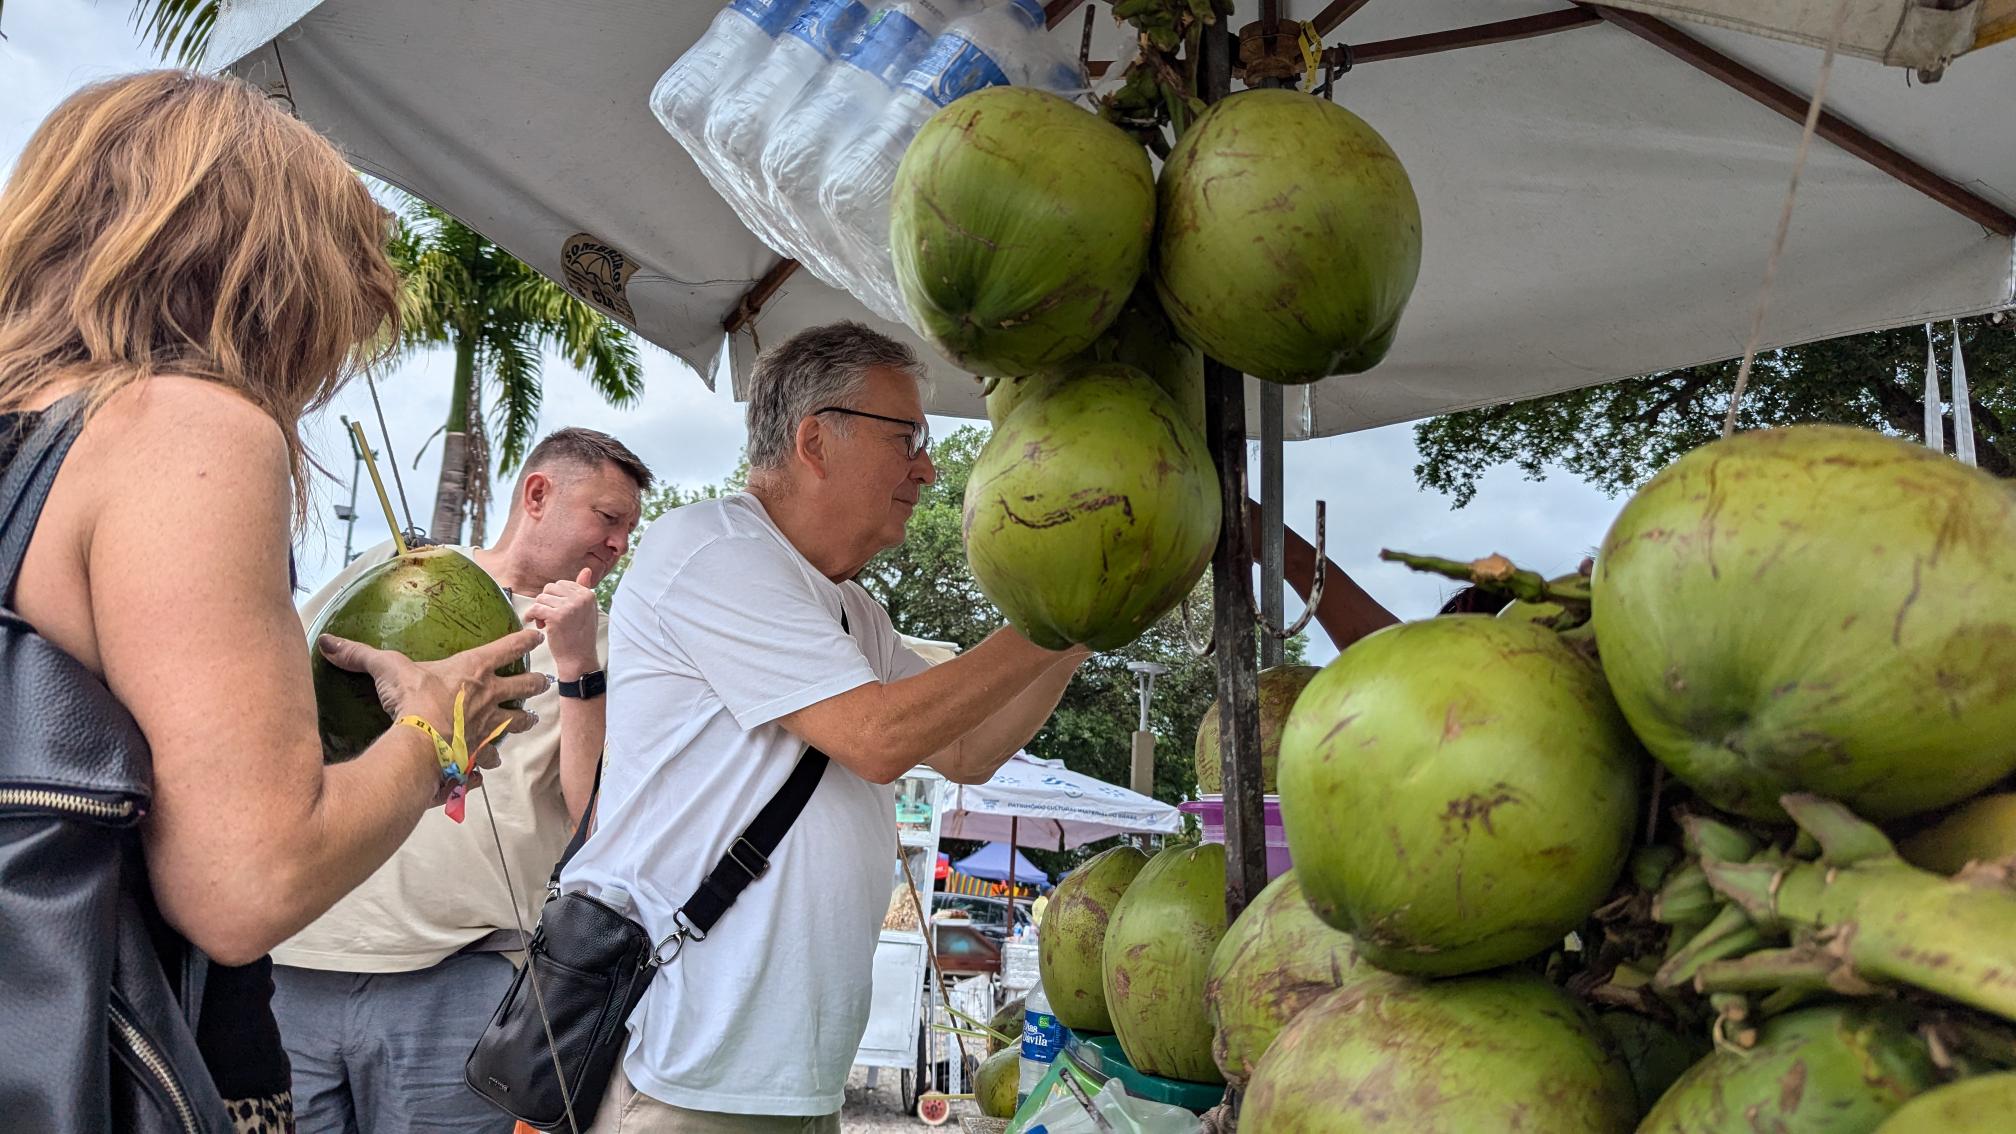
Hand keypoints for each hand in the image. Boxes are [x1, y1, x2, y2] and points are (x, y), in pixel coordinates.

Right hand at [318, 628, 550, 804]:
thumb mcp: (387, 670)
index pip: (507, 647)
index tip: (538, 634)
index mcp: (474, 670)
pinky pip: (491, 760)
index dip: (524, 639)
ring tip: (527, 722)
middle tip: (541, 683)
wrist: (422, 744)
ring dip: (523, 722)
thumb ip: (360, 655)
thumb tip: (328, 640)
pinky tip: (488, 767)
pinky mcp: (482, 755)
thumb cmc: (413, 700)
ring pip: (518, 724)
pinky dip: (490, 762)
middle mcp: (490, 697)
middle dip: (535, 684)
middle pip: (526, 687)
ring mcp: (490, 727)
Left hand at [524, 568, 598, 678]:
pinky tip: (536, 623)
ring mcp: (569, 607)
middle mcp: (580, 598)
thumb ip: (584, 589)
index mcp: (588, 594)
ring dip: (539, 611)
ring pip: (541, 598)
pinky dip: (531, 615)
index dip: (556, 598)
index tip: (558, 611)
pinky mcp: (556, 617)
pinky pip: (535, 608)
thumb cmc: (581, 636)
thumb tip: (586, 570)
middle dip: (546, 602)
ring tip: (546, 623)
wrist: (579, 659)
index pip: (562, 584)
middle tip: (550, 617)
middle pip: (550, 588)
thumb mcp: (587, 610)